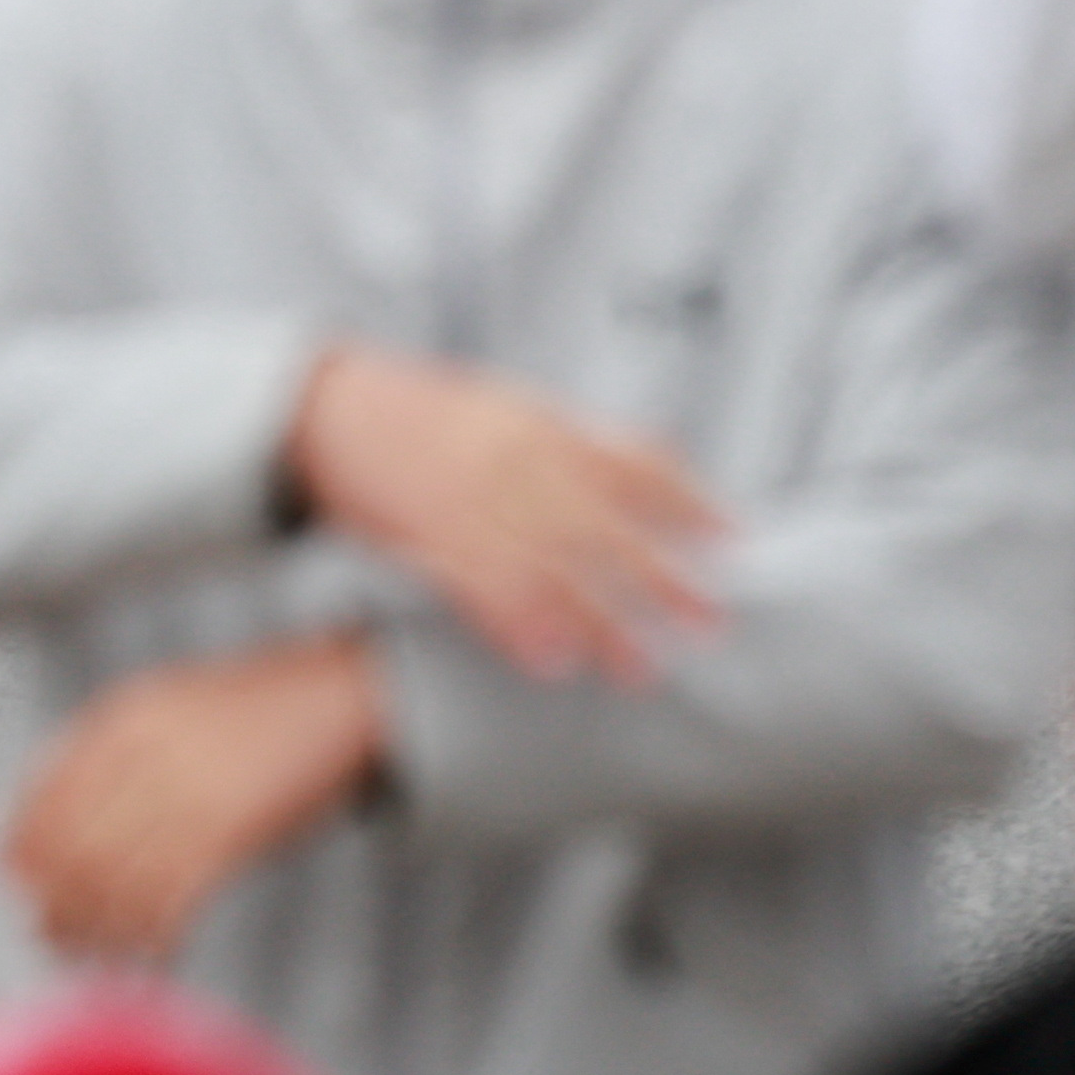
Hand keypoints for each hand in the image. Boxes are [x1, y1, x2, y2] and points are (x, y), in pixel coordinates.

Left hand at [2, 634, 386, 966]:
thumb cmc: (262, 705)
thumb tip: (58, 814)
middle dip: (55, 901)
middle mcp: (146, 754)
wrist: (344, 692)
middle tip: (51, 934)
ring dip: (99, 929)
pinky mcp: (230, 832)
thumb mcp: (172, 702)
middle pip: (73, 848)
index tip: (13, 882)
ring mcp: (188, 792)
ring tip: (94, 954)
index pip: (46, 794)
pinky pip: (171, 899)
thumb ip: (115, 748)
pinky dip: (155, 936)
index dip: (23, 849)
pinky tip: (154, 954)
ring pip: (116, 881)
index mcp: (126, 716)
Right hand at [286, 341, 716, 684]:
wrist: (342, 408)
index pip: (637, 463)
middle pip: (608, 531)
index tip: (733, 536)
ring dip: (603, 625)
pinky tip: (554, 662)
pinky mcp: (435, 537)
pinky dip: (523, 628)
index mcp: (549, 426)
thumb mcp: (513, 406)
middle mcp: (525, 463)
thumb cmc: (430, 411)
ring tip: (641, 668)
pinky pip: (489, 592)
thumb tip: (646, 461)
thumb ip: (575, 440)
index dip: (688, 501)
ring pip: (557, 573)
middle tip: (710, 622)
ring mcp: (481, 502)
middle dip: (663, 580)